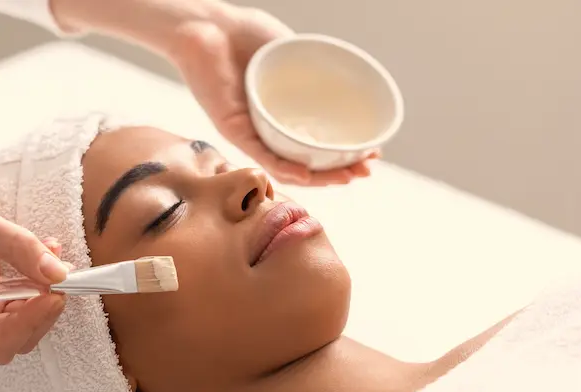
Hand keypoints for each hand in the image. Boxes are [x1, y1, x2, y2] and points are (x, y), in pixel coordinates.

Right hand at [0, 172, 69, 363]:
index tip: (54, 295)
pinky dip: (41, 280)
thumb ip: (22, 249)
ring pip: (26, 320)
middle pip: (17, 337)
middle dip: (43, 310)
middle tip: (63, 278)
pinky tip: (48, 253)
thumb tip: (59, 274)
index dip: (30, 324)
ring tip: (55, 257)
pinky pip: (25, 298)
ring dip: (47, 293)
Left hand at [171, 7, 376, 185]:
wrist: (207, 25)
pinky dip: (283, 166)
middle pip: (308, 163)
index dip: (347, 155)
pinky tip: (304, 173)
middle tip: (366, 171)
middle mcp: (270, 130)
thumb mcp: (293, 51)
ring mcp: (252, 132)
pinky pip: (260, 153)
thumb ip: (318, 67)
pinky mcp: (233, 129)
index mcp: (285, 117)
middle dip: (340, 172)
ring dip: (319, 177)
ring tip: (346, 177)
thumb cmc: (246, 34)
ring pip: (288, 165)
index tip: (373, 154)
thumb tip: (356, 78)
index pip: (319, 145)